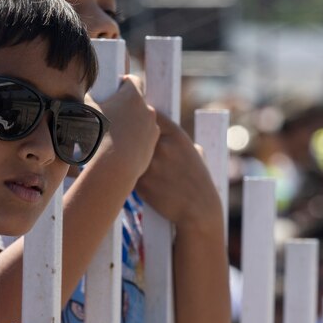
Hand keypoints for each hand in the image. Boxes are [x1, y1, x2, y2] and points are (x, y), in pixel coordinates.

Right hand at [87, 75, 158, 184]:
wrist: (113, 167)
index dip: (122, 84)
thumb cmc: (98, 136)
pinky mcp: (152, 146)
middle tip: (110, 116)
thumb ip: (90, 98)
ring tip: (114, 136)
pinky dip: (135, 141)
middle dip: (126, 107)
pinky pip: (143, 138)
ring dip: (131, 124)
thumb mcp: (87, 111)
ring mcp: (152, 129)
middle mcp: (148, 110)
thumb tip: (88, 94)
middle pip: (137, 103)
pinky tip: (120, 149)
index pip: (133, 81)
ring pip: (141, 121)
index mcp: (133, 96)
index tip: (114, 91)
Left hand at [135, 112, 222, 228]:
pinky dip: (126, 174)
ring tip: (125, 161)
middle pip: (133, 131)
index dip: (140, 117)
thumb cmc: (198, 181)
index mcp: (176, 135)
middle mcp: (163, 146)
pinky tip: (131, 178)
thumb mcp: (194, 152)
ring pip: (126, 152)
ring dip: (124, 156)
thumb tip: (159, 129)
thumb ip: (176, 140)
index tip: (135, 121)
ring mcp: (151, 164)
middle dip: (128, 135)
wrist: (199, 208)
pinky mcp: (142, 182)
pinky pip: (126, 171)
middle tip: (123, 138)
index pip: (150, 114)